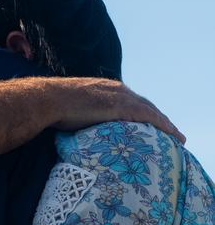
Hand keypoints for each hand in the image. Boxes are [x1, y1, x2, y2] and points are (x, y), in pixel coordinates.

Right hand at [51, 78, 184, 142]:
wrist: (47, 100)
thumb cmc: (51, 106)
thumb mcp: (69, 108)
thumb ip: (79, 114)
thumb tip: (73, 129)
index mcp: (104, 88)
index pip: (129, 100)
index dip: (142, 111)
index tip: (149, 122)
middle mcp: (116, 89)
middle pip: (144, 104)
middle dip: (158, 117)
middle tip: (169, 131)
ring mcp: (120, 96)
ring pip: (151, 110)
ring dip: (166, 123)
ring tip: (177, 136)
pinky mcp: (121, 107)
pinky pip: (150, 117)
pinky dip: (164, 126)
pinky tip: (173, 137)